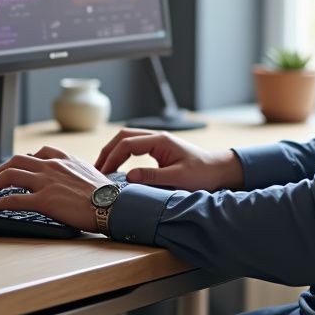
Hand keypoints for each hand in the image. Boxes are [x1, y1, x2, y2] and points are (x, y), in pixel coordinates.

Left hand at [0, 146, 111, 232]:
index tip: (20, 168)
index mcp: (65, 159)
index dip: (25, 160)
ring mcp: (46, 182)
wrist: (114, 206)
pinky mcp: (43, 200)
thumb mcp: (93, 174)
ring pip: (10, 175)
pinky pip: (12, 199)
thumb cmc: (108, 195)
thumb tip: (75, 181)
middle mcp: (52, 166)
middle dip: (2, 170)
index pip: (39, 152)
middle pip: (17, 160)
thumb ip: (78, 173)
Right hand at [95, 129, 242, 191]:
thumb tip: (128, 177)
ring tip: (102, 169)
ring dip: (113, 151)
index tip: (103, 173)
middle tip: (96, 170)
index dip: (112, 157)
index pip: (127, 143)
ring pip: (127, 140)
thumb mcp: (178, 178)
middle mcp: (157, 137)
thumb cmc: (202, 174)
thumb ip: (153, 176)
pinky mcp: (158, 149)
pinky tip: (117, 168)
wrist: (218, 170)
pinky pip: (134, 147)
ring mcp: (157, 142)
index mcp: (160, 140)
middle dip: (107, 151)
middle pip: (123, 136)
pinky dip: (121, 154)